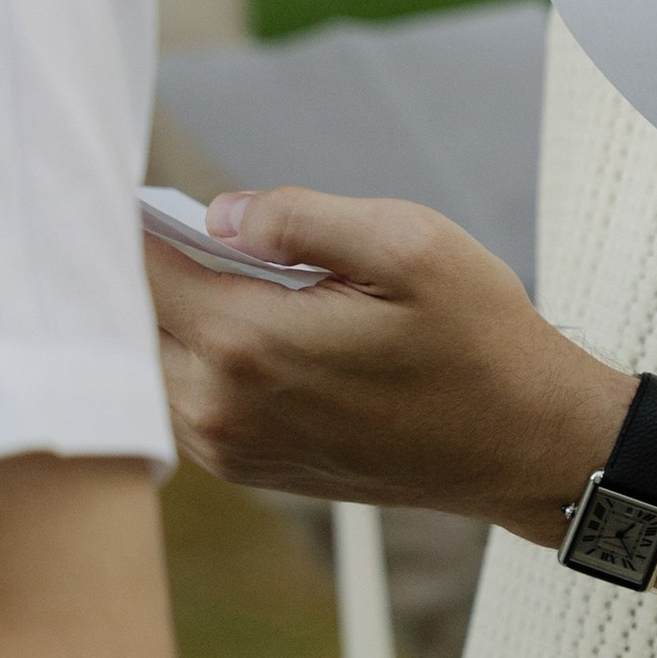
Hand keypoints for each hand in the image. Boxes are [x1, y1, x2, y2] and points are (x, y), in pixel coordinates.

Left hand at [147, 190, 620, 537]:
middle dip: (159, 268)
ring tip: (246, 277)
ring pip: (157, 360)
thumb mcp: (410, 244)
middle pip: (137, 319)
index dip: (139, 221)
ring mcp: (229, 447)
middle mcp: (220, 407)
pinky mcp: (247, 466)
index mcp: (249, 343)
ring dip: (185, 314)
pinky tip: (266, 329)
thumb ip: (303, 217)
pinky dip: (204, 355)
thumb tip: (223, 213)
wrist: (520, 443)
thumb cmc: (478, 340)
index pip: (141, 269)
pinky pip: (186, 397)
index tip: (150, 191)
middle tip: (212, 229)